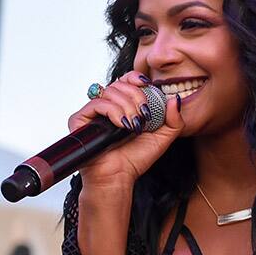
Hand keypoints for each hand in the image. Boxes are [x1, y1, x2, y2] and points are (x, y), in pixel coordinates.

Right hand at [68, 71, 184, 187]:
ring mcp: (92, 112)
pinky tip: (122, 125)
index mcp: (123, 105)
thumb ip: (174, 120)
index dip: (136, 78)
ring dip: (127, 106)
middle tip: (144, 115)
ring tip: (133, 125)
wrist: (119, 176)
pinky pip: (96, 103)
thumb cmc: (136, 158)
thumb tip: (175, 99)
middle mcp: (107, 106)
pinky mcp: (80, 120)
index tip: (148, 85)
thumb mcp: (163, 138)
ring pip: (110, 91)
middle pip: (120, 83)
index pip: (126, 80)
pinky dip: (112, 111)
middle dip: (136, 96)